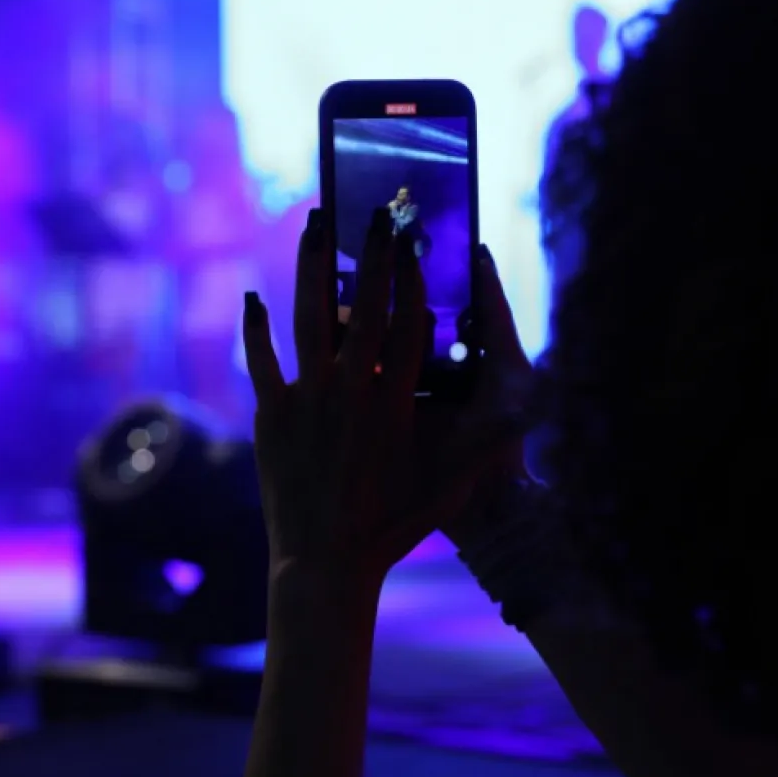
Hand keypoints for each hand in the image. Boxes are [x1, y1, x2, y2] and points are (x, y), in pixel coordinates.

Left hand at [242, 207, 517, 583]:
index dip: (412, 280)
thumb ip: (480, 443)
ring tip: (314, 223)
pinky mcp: (272, 417)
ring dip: (311, 265)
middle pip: (362, 305)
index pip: (409, 324)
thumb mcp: (448, 484)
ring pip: (308, 317)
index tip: (414, 243)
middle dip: (372, 254)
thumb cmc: (393, 528)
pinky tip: (255, 297)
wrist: (324, 564)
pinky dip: (257, 328)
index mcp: (394, 402)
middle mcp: (350, 391)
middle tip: (376, 213)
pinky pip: (261, 361)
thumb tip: (522, 412)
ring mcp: (306, 400)